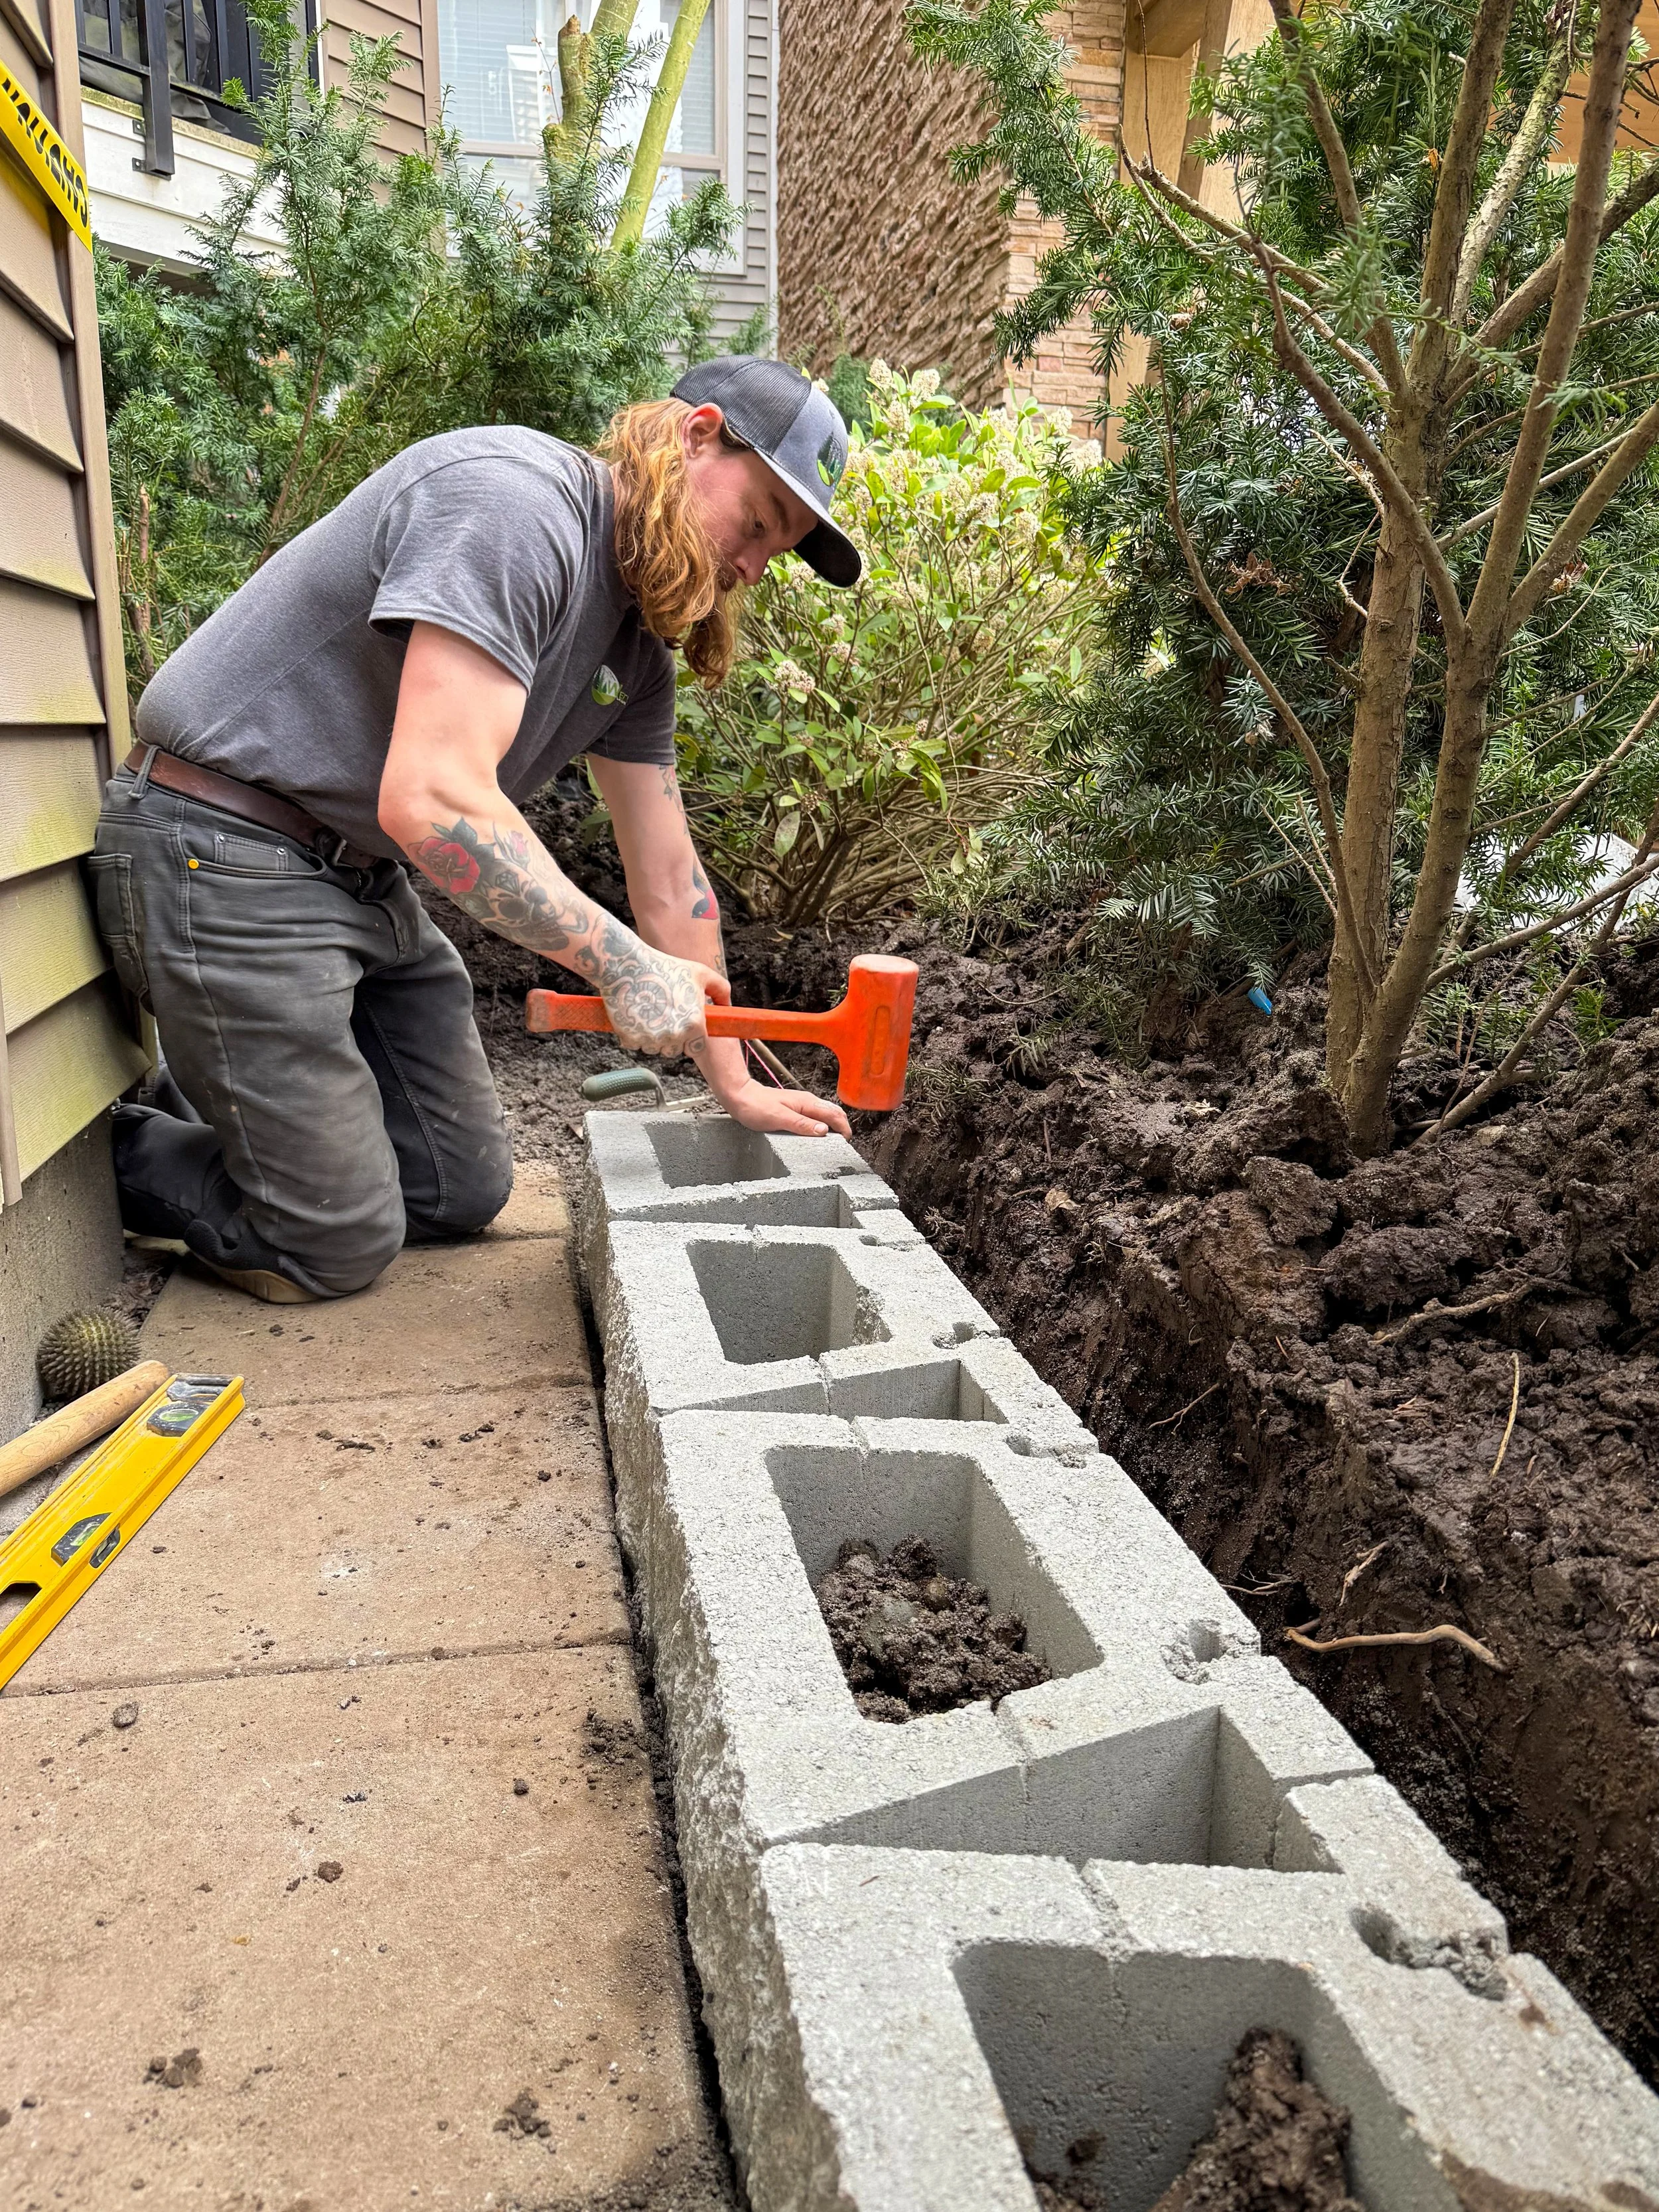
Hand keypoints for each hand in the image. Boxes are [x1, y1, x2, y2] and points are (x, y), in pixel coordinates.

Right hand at [599, 936, 729, 1054]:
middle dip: (671, 1038)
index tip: (683, 1026)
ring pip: (654, 1048)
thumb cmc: (665, 967)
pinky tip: (636, 1015)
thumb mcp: (701, 974)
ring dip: (652, 1038)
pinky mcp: (629, 1038)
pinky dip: (634, 1035)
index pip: (696, 1048)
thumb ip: (721, 990)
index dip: (690, 1038)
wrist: (626, 965)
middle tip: (665, 1017)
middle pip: (674, 1050)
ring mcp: (650, 1039)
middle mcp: (673, 1036)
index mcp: (693, 1024)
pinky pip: (635, 1044)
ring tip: (650, 1014)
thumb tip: (727, 1006)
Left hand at [716, 1076, 852, 1138]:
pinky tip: (817, 1136)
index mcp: (807, 1103)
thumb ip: (802, 1124)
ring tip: (833, 1143)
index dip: (844, 1128)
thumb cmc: (756, 1107)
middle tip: (842, 1145)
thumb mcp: (779, 1118)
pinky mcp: (795, 1109)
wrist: (740, 1097)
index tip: (846, 1142)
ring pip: (825, 1115)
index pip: (834, 1114)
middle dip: (842, 1127)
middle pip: (833, 1113)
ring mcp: (802, 1105)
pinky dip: (821, 1126)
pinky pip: (814, 1117)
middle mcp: (807, 1102)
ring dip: (832, 1127)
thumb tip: (824, 1130)